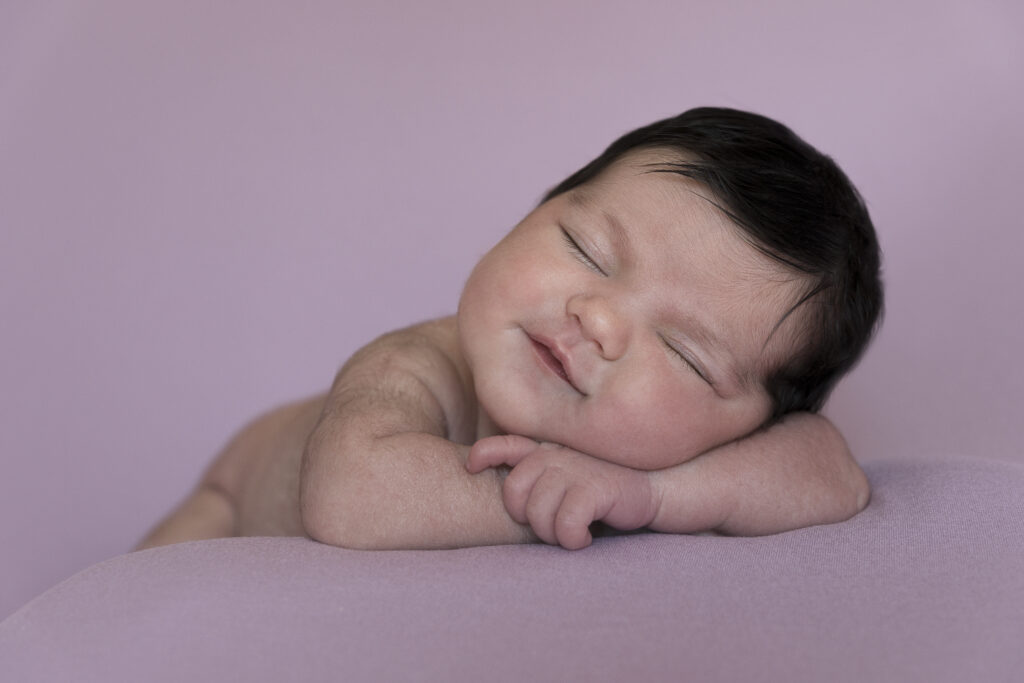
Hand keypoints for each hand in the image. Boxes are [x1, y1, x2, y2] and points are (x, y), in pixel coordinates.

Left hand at [466, 435, 659, 549]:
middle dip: (527, 517)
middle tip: (553, 524)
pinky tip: (586, 537)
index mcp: (547, 450)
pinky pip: (565, 525)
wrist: (656, 487)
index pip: (503, 444)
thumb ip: (536, 471)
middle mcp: (556, 455)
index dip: (483, 455)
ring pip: (538, 514)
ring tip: (573, 531)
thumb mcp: (567, 472)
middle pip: (513, 493)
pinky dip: (573, 539)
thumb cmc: (605, 487)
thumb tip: (492, 475)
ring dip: (553, 534)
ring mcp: (574, 469)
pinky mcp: (594, 487)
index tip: (472, 467)